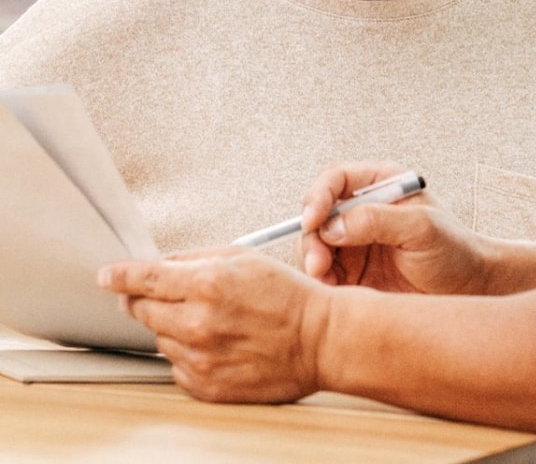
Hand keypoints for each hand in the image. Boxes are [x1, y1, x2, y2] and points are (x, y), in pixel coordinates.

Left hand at [97, 248, 329, 403]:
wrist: (319, 339)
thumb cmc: (288, 296)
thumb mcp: (243, 257)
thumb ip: (196, 258)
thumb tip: (164, 265)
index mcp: (206, 284)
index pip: (142, 279)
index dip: (119, 276)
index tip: (107, 276)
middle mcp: (197, 323)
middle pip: (142, 311)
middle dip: (145, 300)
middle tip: (167, 296)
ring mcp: (200, 359)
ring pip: (160, 338)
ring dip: (174, 326)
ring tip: (212, 320)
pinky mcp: (206, 386)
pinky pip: (177, 366)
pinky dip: (188, 354)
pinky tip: (217, 343)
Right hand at [301, 161, 489, 294]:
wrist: (471, 291)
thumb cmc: (454, 250)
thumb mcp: (422, 228)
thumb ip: (378, 219)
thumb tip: (332, 225)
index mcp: (380, 184)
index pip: (335, 180)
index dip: (318, 197)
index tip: (313, 221)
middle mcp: (362, 209)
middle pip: (318, 214)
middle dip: (312, 237)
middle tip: (318, 265)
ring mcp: (355, 241)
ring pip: (316, 245)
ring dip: (314, 261)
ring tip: (327, 282)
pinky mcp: (352, 272)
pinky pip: (324, 273)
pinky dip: (322, 283)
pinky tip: (334, 294)